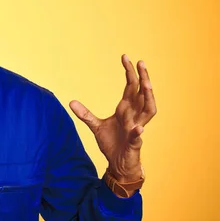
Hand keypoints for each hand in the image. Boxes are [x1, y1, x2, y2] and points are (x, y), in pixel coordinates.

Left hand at [69, 55, 156, 182]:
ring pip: (149, 110)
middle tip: (141, 62)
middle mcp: (135, 115)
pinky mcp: (135, 143)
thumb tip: (71, 102)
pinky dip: (138, 132)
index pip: (131, 86)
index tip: (125, 57)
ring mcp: (137, 128)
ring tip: (146, 84)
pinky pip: (138, 136)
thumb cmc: (112, 143)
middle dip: (143, 77)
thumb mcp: (95, 126)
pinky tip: (139, 128)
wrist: (117, 163)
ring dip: (148, 97)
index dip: (129, 72)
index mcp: (126, 109)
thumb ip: (85, 114)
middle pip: (142, 93)